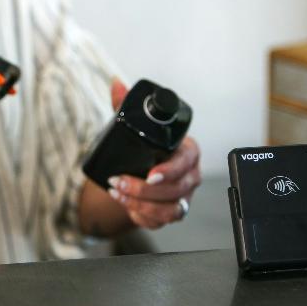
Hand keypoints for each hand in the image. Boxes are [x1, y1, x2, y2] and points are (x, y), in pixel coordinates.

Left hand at [106, 79, 200, 228]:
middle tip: (119, 182)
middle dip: (145, 190)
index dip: (170, 171)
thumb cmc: (144, 148)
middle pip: (177, 189)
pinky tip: (124, 204)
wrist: (140, 173)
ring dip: (141, 204)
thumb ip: (125, 105)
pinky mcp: (172, 213)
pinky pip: (161, 220)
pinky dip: (141, 215)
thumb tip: (116, 84)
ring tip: (117, 192)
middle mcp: (190, 175)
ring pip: (171, 209)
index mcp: (187, 151)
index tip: (150, 174)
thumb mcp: (134, 126)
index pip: (186, 162)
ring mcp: (183, 196)